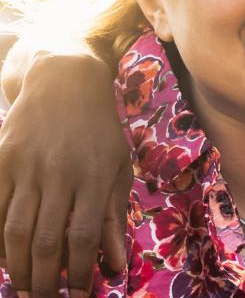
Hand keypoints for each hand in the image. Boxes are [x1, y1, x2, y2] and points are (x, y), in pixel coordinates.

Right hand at [0, 53, 129, 297]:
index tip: (79, 296)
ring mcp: (25, 168)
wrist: (62, 84)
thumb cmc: (99, 132)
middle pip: (46, 238)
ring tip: (23, 288)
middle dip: (43, 278)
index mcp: (93, 177)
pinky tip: (3, 259)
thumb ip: (113, 217)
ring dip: (18, 265)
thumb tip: (114, 266)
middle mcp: (58, 175)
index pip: (84, 235)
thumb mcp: (117, 169)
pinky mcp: (1, 161)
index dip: (80, 271)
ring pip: (15, 227)